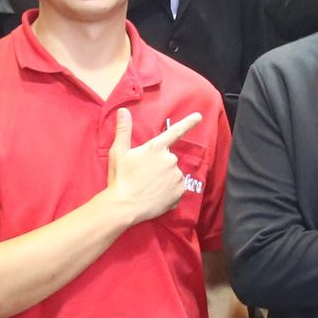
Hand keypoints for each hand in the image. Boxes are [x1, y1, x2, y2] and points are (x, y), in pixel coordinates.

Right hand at [102, 106, 202, 225]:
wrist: (124, 206)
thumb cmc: (120, 178)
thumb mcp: (118, 152)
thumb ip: (123, 130)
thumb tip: (123, 111)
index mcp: (156, 148)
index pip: (175, 131)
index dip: (189, 123)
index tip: (199, 116)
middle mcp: (170, 159)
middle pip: (168, 158)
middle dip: (159, 165)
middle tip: (143, 175)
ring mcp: (176, 176)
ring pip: (173, 174)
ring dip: (164, 179)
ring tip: (148, 187)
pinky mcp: (180, 192)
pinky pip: (177, 189)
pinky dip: (169, 192)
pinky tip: (156, 196)